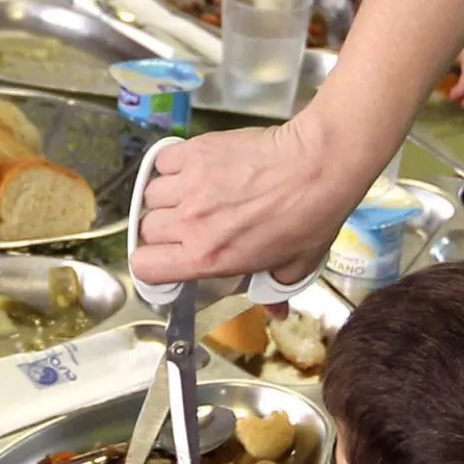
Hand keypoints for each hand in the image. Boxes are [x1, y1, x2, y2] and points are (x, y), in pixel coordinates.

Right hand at [130, 119, 365, 288]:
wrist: (318, 166)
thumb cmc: (309, 217)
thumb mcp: (294, 268)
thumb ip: (274, 290)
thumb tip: (275, 311)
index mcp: (207, 257)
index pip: (145, 267)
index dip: (150, 265)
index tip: (164, 259)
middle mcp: (190, 222)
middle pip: (147, 228)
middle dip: (164, 230)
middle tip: (190, 225)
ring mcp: (190, 184)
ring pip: (151, 194)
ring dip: (167, 197)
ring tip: (191, 195)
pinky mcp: (196, 152)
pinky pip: (163, 161)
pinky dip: (171, 166)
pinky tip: (192, 170)